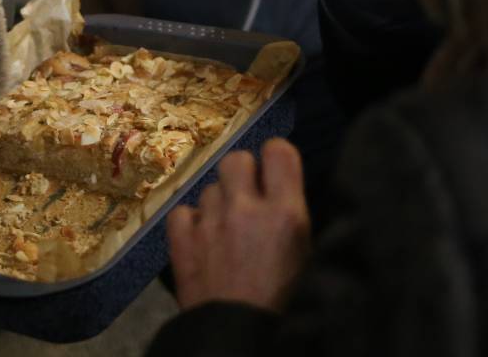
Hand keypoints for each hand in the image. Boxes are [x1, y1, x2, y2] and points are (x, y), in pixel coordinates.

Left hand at [167, 139, 310, 311]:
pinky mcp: (182, 239)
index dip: (276, 158)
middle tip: (249, 197)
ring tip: (227, 229)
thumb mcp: (306, 258)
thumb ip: (293, 218)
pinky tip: (202, 239)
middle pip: (237, 158)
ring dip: (219, 202)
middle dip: (244, 174)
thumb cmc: (283, 305)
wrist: (239, 339)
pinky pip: (183, 210)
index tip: (276, 172)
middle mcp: (245, 208)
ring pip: (210, 187)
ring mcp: (209, 221)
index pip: (279, 151)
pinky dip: (191, 221)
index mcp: (285, 213)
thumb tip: (284, 194)